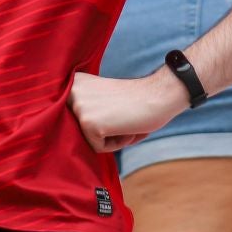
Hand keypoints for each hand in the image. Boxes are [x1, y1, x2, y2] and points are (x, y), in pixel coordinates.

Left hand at [67, 69, 187, 152]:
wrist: (160, 95)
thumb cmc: (137, 99)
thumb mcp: (103, 97)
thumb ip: (88, 109)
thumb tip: (79, 132)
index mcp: (75, 83)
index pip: (77, 119)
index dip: (101, 120)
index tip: (115, 111)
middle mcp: (72, 92)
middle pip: (82, 130)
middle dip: (105, 130)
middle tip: (125, 117)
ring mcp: (79, 107)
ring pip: (90, 140)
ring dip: (112, 137)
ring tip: (127, 122)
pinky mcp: (88, 123)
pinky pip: (99, 148)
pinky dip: (116, 144)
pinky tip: (128, 128)